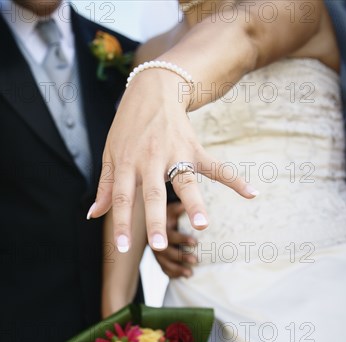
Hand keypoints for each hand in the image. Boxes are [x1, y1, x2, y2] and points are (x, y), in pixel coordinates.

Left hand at [88, 70, 256, 251]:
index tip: (121, 247)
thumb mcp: (110, 153)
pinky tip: (251, 193)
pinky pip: (215, 166)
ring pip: (185, 181)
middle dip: (155, 219)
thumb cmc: (127, 128)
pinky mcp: (194, 148)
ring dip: (194, 203)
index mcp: (126, 163)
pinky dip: (234, 179)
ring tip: (203, 225)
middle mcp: (149, 160)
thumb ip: (105, 186)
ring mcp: (174, 153)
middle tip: (159, 245)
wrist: (153, 89)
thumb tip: (94, 215)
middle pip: (152, 193)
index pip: (121, 197)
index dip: (121, 222)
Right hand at [153, 202, 197, 277]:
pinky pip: (163, 268)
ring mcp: (154, 250)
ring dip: (177, 268)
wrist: (154, 215)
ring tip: (190, 273)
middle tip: (195, 260)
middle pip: (164, 252)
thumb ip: (178, 207)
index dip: (182, 239)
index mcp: (158, 226)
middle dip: (180, 257)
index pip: (169, 235)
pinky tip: (185, 276)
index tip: (195, 243)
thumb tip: (185, 204)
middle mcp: (152, 239)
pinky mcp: (157, 258)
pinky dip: (173, 274)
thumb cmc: (167, 210)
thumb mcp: (170, 207)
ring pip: (163, 263)